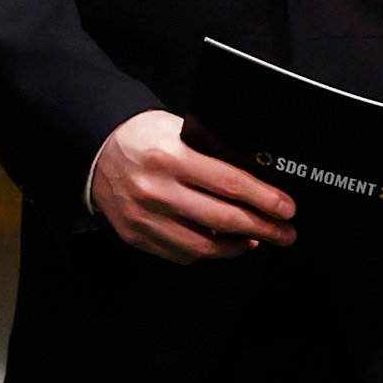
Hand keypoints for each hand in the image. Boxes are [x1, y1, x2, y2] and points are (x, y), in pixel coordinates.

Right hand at [90, 110, 296, 263]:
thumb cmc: (144, 136)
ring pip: (202, 246)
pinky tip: (224, 244)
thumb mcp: (178, 129)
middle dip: (262, 227)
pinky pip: (180, 253)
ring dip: (238, 246)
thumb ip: (211, 151)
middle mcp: (157, 190)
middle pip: (222, 219)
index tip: (287, 208)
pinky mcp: (136, 236)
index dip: (264, 199)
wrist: (95, 151)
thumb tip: (258, 175)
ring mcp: (145, 218)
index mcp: (172, 156)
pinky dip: (207, 252)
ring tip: (258, 239)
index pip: (230, 183)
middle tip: (286, 233)